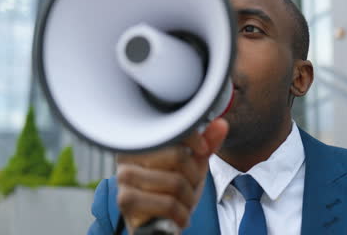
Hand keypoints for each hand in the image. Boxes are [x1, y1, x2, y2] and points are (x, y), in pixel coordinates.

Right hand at [116, 118, 228, 234]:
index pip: (174, 130)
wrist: (159, 222)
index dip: (196, 141)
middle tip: (190, 185)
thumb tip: (221, 124)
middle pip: (178, 156)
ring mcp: (125, 176)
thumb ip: (206, 144)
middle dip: (193, 176)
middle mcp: (129, 153)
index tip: (202, 151)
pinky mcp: (126, 199)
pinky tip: (178, 215)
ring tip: (183, 202)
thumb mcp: (193, 164)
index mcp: (144, 139)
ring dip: (188, 198)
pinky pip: (168, 203)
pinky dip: (181, 214)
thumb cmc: (172, 189)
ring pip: (176, 182)